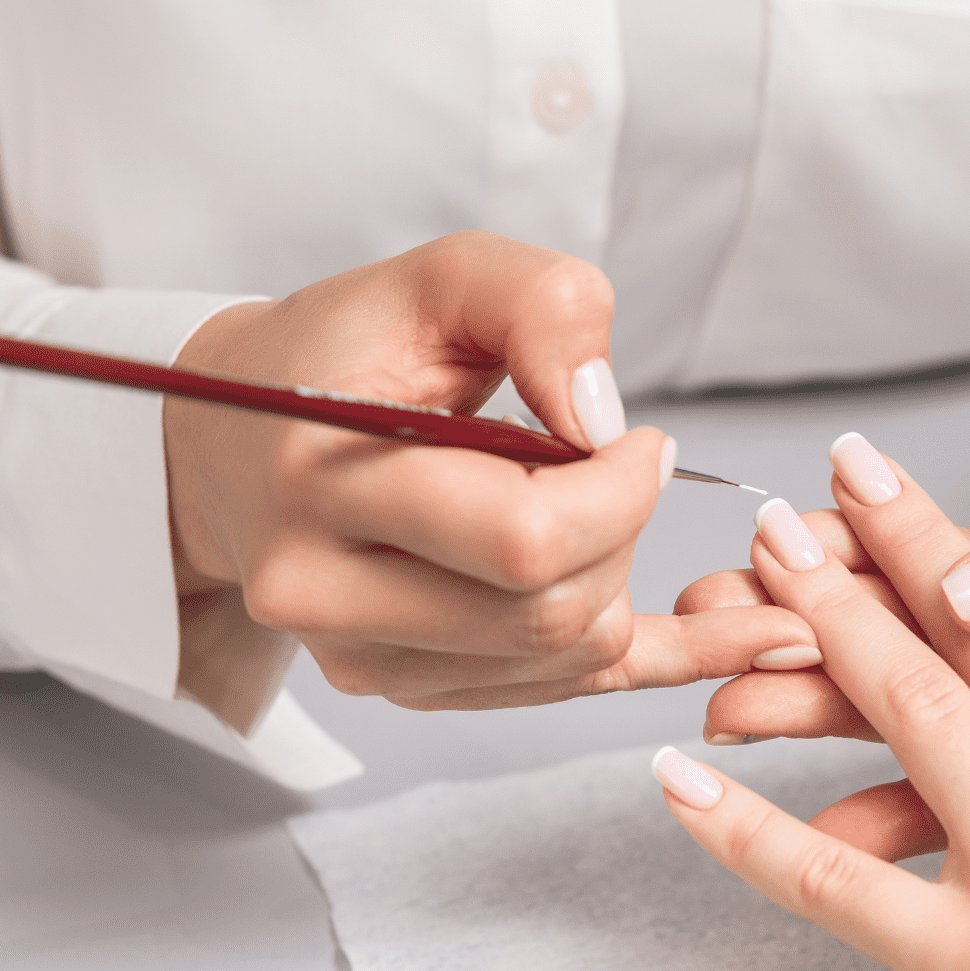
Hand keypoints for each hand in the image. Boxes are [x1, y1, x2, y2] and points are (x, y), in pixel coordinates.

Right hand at [165, 232, 808, 726]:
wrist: (239, 444)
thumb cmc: (341, 354)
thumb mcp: (443, 278)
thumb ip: (541, 308)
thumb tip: (606, 422)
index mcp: (323, 482)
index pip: (524, 539)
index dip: (621, 490)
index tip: (636, 438)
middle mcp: (325, 594)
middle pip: (550, 611)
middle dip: (625, 531)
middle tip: (619, 465)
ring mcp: (362, 657)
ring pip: (563, 658)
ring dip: (619, 576)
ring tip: (594, 505)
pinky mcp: (403, 686)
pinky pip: (560, 692)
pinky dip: (651, 657)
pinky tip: (729, 642)